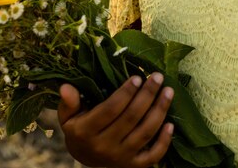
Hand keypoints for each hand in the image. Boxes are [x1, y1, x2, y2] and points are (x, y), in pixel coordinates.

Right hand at [57, 72, 174, 167]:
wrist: (85, 158)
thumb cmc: (79, 129)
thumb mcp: (68, 116)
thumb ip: (68, 102)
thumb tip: (66, 87)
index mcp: (86, 132)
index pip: (110, 110)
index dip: (125, 93)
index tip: (137, 77)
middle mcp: (104, 147)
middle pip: (131, 118)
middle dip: (147, 96)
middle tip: (158, 77)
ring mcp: (120, 158)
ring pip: (145, 133)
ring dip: (159, 111)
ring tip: (168, 92)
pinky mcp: (133, 166)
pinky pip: (153, 156)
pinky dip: (164, 142)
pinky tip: (171, 124)